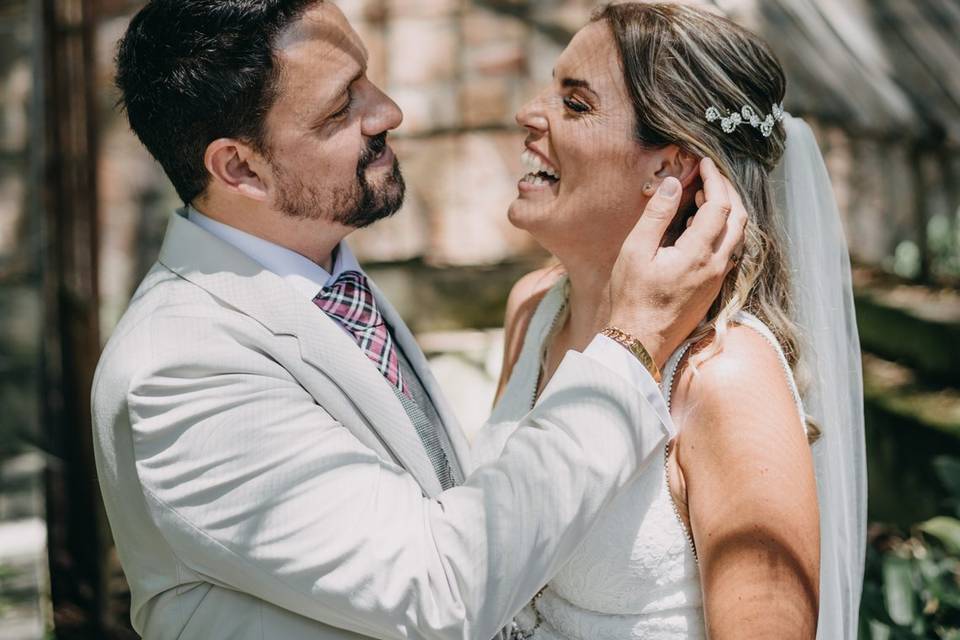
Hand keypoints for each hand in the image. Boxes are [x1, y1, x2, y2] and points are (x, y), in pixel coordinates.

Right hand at [609, 157, 746, 367]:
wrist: (639, 342)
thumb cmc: (632, 298)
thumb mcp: (636, 251)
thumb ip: (657, 214)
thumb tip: (673, 184)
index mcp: (699, 254)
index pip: (720, 205)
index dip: (715, 179)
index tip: (704, 162)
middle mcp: (717, 266)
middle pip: (738, 217)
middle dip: (726, 191)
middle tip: (708, 175)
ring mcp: (718, 278)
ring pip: (737, 235)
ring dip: (725, 210)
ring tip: (701, 196)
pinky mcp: (714, 288)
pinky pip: (728, 250)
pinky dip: (720, 230)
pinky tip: (698, 226)